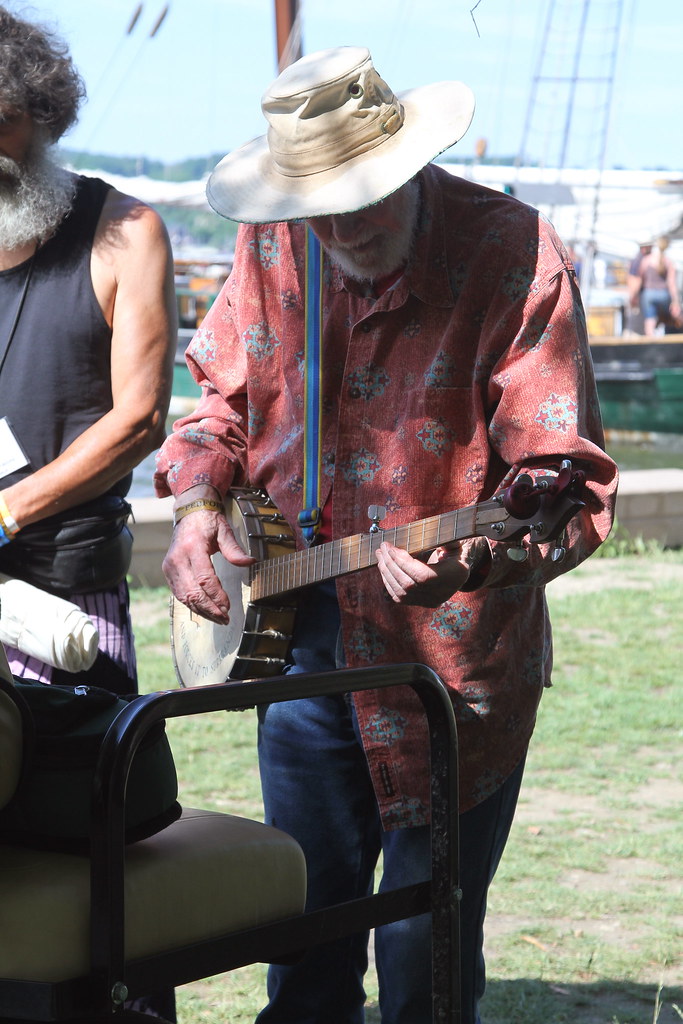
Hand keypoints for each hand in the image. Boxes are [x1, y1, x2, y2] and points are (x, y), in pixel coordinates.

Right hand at [162, 509, 254, 623]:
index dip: (216, 596)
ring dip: (202, 611)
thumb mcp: (224, 531)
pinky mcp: (168, 571)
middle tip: (225, 618)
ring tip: (218, 618)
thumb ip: (235, 550)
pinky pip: (179, 594)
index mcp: (192, 547)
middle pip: (193, 592)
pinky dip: (192, 605)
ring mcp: (170, 566)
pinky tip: (206, 610)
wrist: (189, 512)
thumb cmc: (208, 521)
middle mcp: (177, 558)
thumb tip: (250, 562)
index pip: (204, 579)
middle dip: (210, 609)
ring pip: (184, 597)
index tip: (228, 607)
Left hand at [375, 541, 470, 606]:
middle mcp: (443, 593)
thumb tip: (421, 532)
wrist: (461, 567)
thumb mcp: (454, 539)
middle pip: (408, 585)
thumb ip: (441, 537)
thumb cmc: (456, 549)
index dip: (402, 562)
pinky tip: (385, 568)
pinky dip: (388, 582)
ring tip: (380, 556)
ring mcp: (432, 601)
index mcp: (454, 576)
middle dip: (390, 565)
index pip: (422, 576)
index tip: (390, 547)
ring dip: (386, 573)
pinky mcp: (423, 603)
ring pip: (401, 593)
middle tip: (382, 548)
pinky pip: (400, 598)